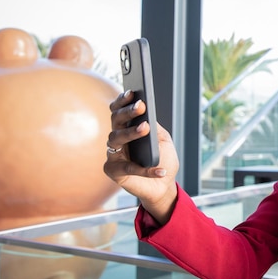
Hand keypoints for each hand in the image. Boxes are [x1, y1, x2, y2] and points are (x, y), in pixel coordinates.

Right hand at [104, 90, 179, 223]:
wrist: (163, 186)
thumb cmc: (163, 160)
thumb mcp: (164, 141)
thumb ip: (156, 128)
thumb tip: (148, 116)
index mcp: (128, 128)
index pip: (120, 110)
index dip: (122, 100)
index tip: (132, 92)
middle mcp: (118, 139)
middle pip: (115, 120)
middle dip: (127, 111)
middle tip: (141, 105)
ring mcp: (113, 154)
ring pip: (115, 138)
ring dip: (131, 133)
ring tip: (146, 128)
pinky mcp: (113, 172)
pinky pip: (128, 168)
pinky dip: (146, 170)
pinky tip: (160, 169)